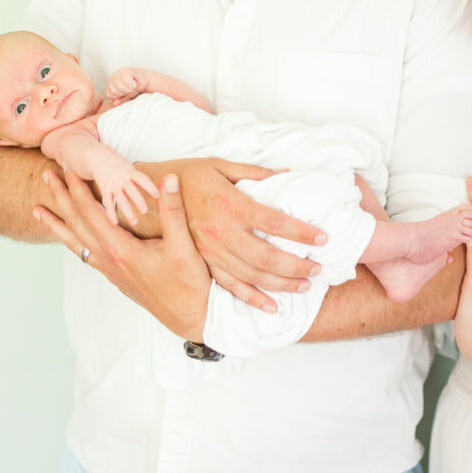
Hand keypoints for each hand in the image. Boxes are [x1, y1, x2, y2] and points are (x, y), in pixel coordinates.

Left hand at [34, 170, 210, 339]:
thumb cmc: (189, 283)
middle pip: (77, 225)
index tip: (68, 168)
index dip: (78, 189)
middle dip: (61, 199)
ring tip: (38, 211)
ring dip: (58, 224)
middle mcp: (109, 261)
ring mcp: (111, 272)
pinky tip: (71, 240)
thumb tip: (168, 178)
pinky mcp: (117, 278)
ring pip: (76, 243)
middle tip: (47, 176)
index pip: (91, 213)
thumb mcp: (183, 245)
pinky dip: (73, 242)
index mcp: (120, 250)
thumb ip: (172, 210)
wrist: (192, 317)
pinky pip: (86, 255)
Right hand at [92, 146, 159, 226]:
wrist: (97, 156)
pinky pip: (108, 202)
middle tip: (145, 211)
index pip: (141, 179)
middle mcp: (122, 178)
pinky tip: (115, 223)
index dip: (149, 187)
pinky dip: (110, 212)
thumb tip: (161, 185)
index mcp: (131, 172)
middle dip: (138, 200)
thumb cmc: (119, 164)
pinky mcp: (104, 189)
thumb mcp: (130, 167)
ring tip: (135, 222)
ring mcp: (112, 184)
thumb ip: (139, 178)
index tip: (158, 196)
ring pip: (120, 198)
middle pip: (131, 190)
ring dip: (127, 211)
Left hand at [105, 67, 146, 101]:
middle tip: (129, 90)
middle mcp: (113, 77)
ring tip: (132, 86)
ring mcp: (118, 73)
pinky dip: (132, 84)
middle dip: (123, 93)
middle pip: (113, 90)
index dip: (117, 97)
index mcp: (111, 84)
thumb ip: (120, 100)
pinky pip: (125, 81)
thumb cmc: (136, 89)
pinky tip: (134, 82)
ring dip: (128, 89)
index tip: (124, 94)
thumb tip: (114, 103)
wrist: (147, 82)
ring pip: (119, 86)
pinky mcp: (125, 70)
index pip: (108, 94)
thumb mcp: (127, 97)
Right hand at [171, 159, 327, 312]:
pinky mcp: (203, 263)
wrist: (148, 193)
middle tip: (318, 268)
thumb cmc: (190, 176)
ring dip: (281, 284)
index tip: (323, 238)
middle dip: (296, 266)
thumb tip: (288, 174)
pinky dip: (251, 299)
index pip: (275, 222)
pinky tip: (271, 306)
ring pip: (251, 275)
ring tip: (305, 285)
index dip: (301, 232)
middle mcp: (222, 232)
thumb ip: (256, 173)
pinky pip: (229, 286)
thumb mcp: (222, 166)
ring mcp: (211, 251)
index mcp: (231, 204)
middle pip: (266, 256)